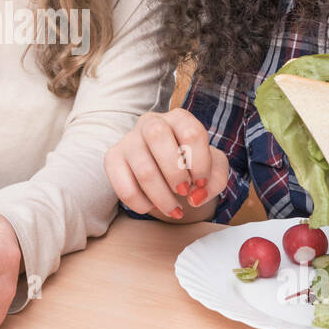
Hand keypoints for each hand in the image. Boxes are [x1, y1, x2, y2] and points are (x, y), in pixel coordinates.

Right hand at [104, 109, 228, 220]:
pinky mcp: (113, 158)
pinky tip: (152, 206)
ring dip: (162, 197)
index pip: (191, 133)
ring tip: (174, 210)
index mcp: (178, 118)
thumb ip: (215, 179)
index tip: (201, 183)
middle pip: (157, 136)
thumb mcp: (213, 168)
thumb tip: (195, 196)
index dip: (200, 164)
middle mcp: (150, 122)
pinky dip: (140, 203)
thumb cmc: (191, 165)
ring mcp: (128, 140)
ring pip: (143, 169)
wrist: (167, 170)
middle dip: (175, 172)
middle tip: (184, 191)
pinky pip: (123, 186)